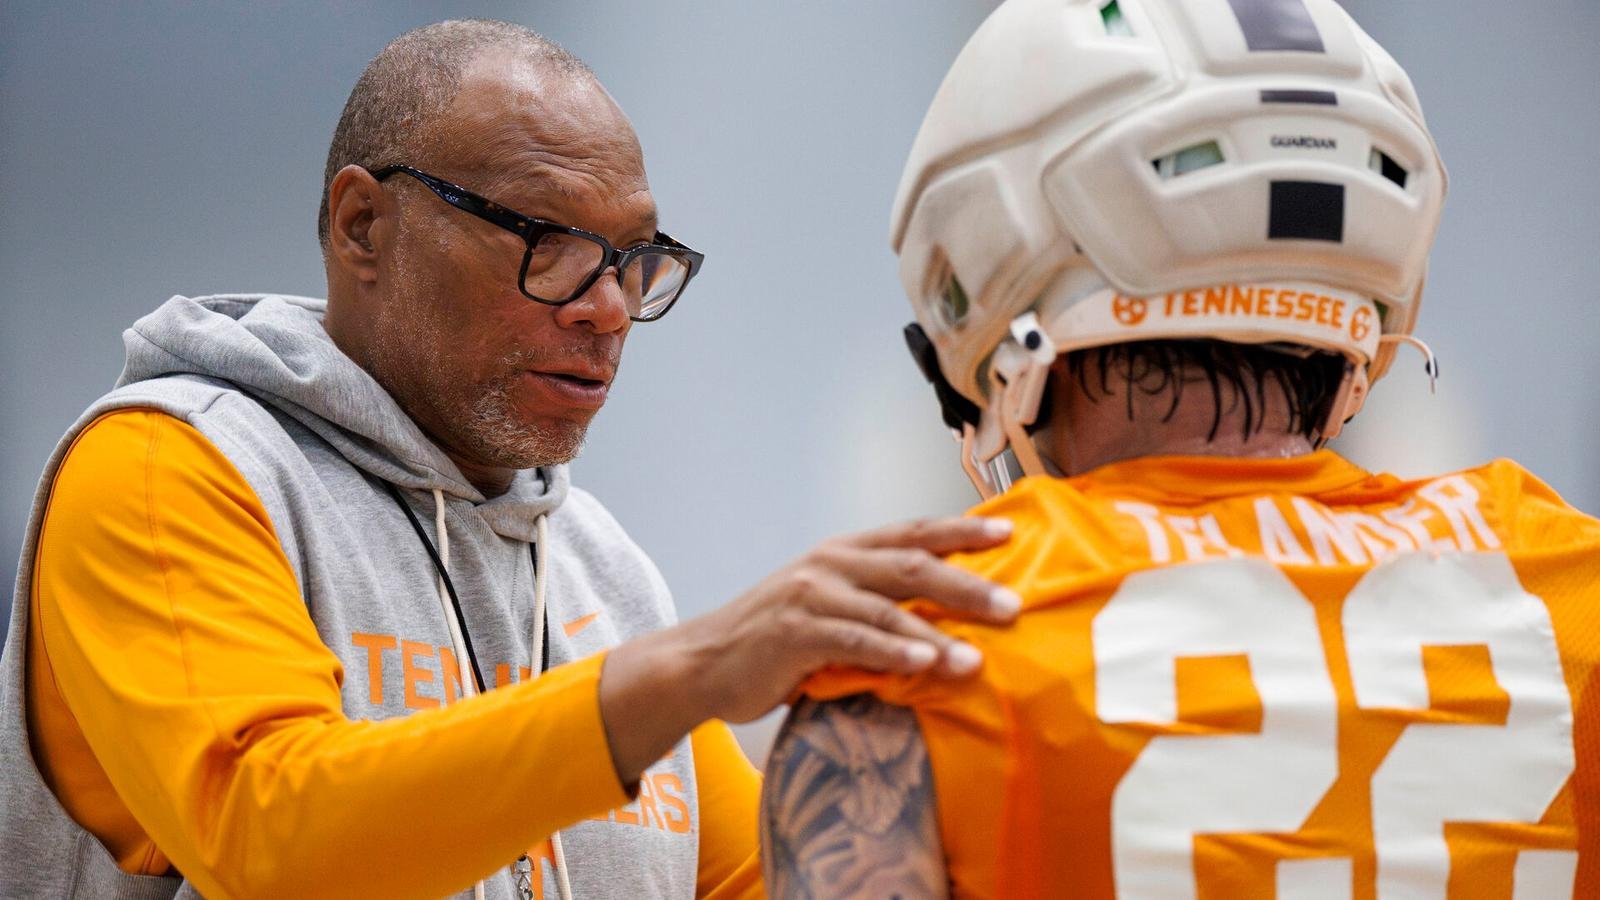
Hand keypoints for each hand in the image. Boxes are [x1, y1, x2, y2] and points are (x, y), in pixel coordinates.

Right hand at [599, 516, 1017, 781]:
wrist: (705, 661)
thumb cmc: (776, 639)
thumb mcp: (830, 607)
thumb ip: (877, 604)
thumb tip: (945, 618)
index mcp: (845, 552)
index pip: (913, 532)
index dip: (961, 530)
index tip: (1010, 532)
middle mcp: (831, 564)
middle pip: (911, 565)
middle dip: (967, 583)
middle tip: (1013, 604)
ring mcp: (812, 595)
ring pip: (887, 607)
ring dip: (937, 632)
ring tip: (978, 656)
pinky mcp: (795, 632)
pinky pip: (854, 640)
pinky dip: (893, 651)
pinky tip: (925, 663)